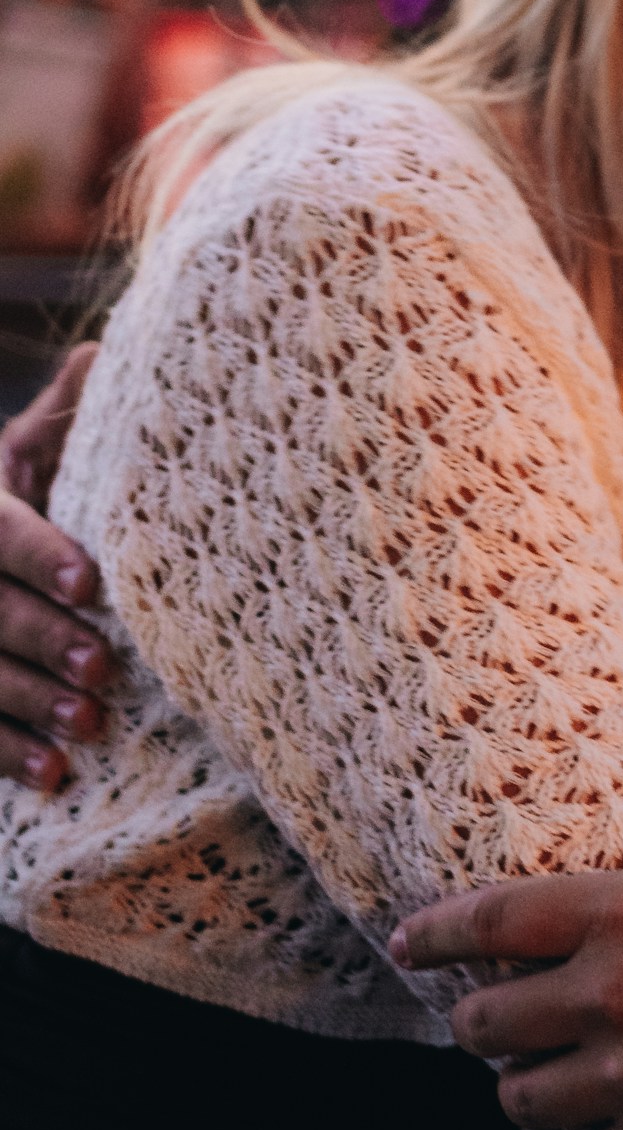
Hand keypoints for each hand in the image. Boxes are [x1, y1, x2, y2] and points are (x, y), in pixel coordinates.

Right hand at [0, 348, 110, 791]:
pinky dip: (5, 755)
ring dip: (25, 707)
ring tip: (89, 728)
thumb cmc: (9, 512)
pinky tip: (54, 776)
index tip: (94, 584)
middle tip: (105, 669)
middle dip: (40, 640)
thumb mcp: (21, 462)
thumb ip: (60, 423)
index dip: (40, 555)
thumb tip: (104, 353)